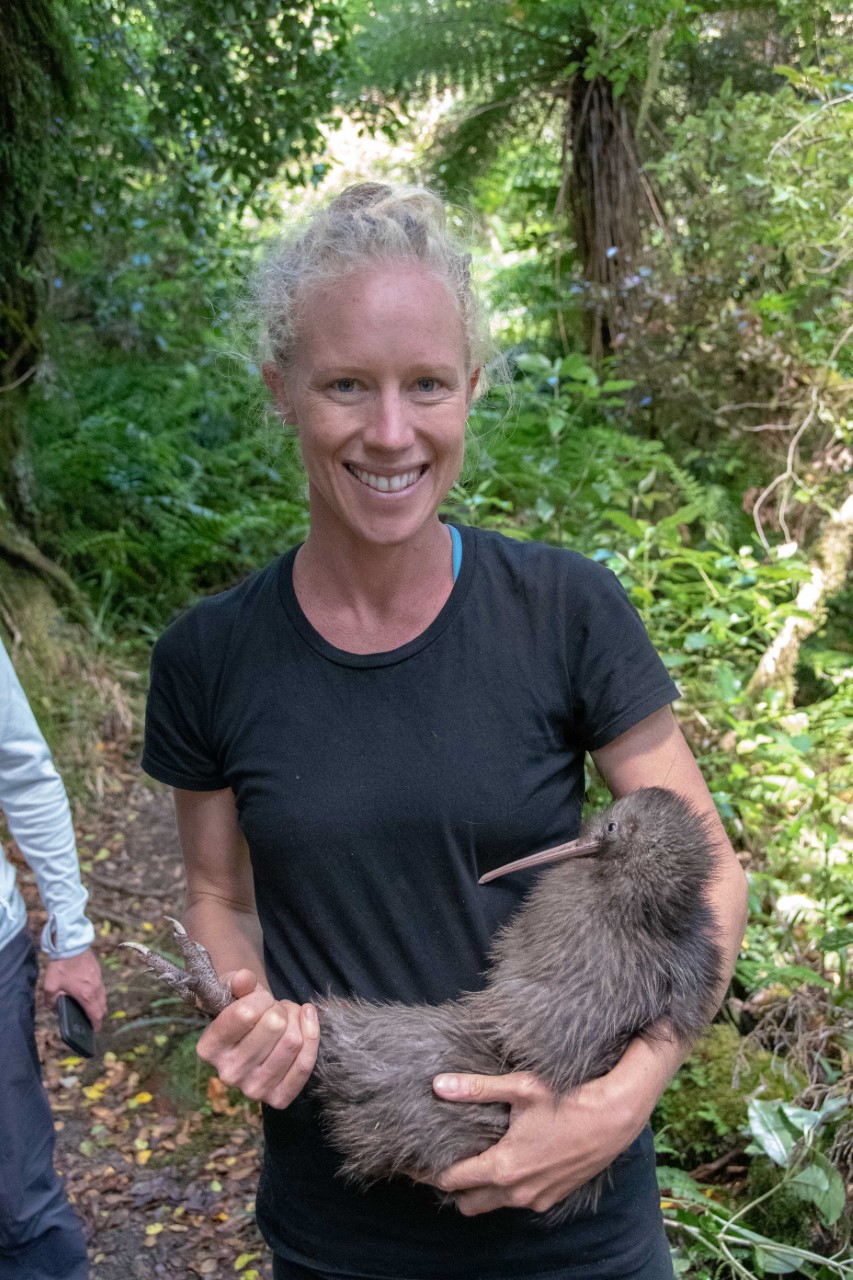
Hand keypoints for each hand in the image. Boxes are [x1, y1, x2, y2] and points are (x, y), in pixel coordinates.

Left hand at [43, 948, 106, 1029]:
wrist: (71, 945)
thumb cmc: (61, 967)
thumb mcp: (50, 986)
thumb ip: (51, 1001)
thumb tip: (54, 1008)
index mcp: (86, 995)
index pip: (96, 1015)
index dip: (96, 1025)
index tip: (94, 1030)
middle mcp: (96, 989)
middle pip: (102, 1008)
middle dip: (98, 1017)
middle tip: (92, 1022)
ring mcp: (98, 980)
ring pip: (103, 998)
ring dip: (99, 1006)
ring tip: (91, 1009)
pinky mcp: (98, 972)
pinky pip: (101, 988)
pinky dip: (98, 995)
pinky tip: (90, 993)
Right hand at [196, 969, 319, 1108]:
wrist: (253, 1036)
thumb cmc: (241, 1008)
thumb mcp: (234, 991)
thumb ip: (238, 982)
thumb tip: (243, 978)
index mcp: (209, 1048)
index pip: (245, 1014)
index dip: (261, 997)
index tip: (260, 996)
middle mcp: (228, 1074)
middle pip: (274, 1025)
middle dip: (281, 1008)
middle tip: (276, 1008)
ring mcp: (253, 1090)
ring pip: (293, 1042)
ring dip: (297, 1020)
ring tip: (288, 1016)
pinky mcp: (277, 1098)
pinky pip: (305, 1064)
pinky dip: (312, 1036)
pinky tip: (307, 1020)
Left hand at [428, 1068, 646, 1215]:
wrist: (615, 1117)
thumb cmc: (568, 1099)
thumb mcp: (520, 1088)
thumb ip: (477, 1089)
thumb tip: (438, 1085)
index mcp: (504, 1167)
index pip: (452, 1181)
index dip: (429, 1171)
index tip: (414, 1161)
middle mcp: (517, 1192)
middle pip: (468, 1203)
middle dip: (453, 1186)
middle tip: (446, 1159)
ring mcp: (537, 1199)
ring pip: (493, 1204)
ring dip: (480, 1189)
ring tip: (475, 1158)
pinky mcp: (553, 1198)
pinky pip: (518, 1202)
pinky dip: (506, 1190)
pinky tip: (509, 1161)